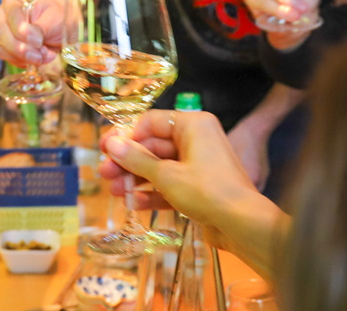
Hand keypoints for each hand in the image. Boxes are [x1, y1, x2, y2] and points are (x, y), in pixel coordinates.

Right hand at [0, 0, 64, 66]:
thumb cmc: (58, 16)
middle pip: (2, 31)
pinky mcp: (4, 47)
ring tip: (42, 57)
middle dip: (20, 48)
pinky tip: (38, 59)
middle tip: (39, 55)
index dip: (21, 28)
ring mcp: (1, 31)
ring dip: (22, 57)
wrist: (61, 26)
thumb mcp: (56, 19)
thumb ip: (42, 27)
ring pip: (0, 47)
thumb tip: (31, 39)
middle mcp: (3, 14)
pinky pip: (6, 57)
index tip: (37, 41)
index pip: (12, 12)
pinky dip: (22, 61)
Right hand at [99, 111, 266, 251]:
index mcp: (193, 125)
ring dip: (137, 178)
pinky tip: (134, 203)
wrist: (242, 224)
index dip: (126, 136)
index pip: (151, 122)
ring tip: (115, 192)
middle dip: (128, 162)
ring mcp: (199, 164)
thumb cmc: (206, 190)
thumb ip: (136, 159)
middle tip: (104, 174)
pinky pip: (171, 184)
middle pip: (153, 146)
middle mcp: (197, 139)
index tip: (105, 150)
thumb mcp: (166, 174)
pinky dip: (153, 193)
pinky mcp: (199, 187)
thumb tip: (111, 143)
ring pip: (160, 167)